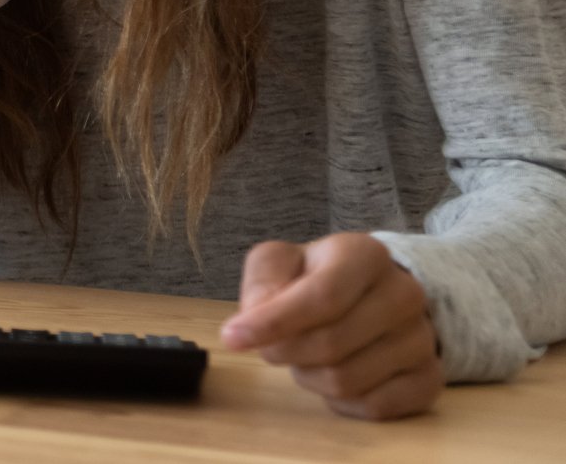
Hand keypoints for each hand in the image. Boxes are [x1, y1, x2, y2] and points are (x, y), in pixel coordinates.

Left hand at [221, 233, 443, 419]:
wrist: (375, 294)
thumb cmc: (317, 277)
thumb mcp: (282, 262)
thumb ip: (263, 281)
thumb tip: (252, 322)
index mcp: (365, 255)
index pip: (321, 297)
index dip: (273, 322)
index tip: (232, 338)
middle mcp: (404, 294)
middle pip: (330, 345)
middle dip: (287, 352)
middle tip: (274, 345)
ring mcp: (423, 339)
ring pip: (347, 381)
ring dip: (310, 376)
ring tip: (309, 355)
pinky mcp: (430, 379)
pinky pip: (373, 407)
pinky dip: (341, 401)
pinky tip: (336, 374)